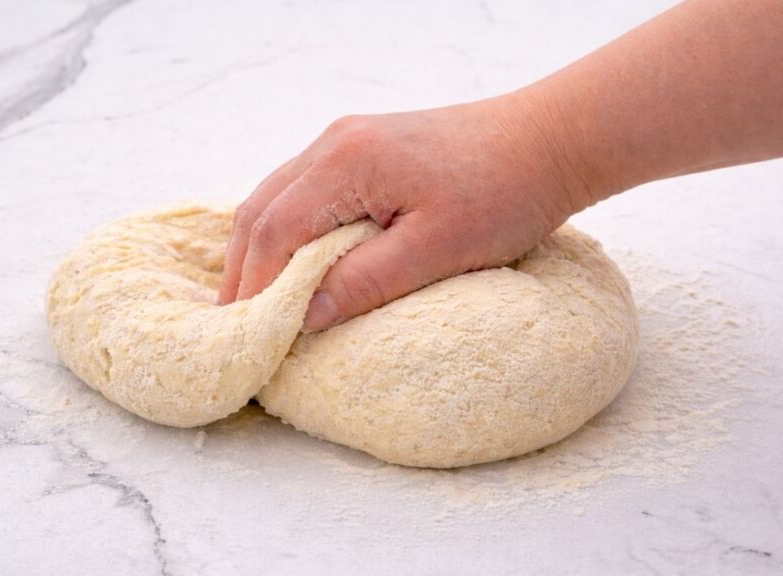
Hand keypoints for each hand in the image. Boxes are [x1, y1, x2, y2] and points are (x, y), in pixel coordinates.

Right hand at [218, 91, 592, 331]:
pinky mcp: (364, 145)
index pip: (273, 232)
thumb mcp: (437, 249)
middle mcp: (335, 143)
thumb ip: (364, 281)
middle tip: (234, 325)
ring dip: (260, 248)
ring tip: (255, 299)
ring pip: (277, 196)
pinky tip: (292, 258)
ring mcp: (347, 138)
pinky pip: (303, 187)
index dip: (253, 287)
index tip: (244, 336)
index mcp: (346, 163)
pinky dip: (286, 227)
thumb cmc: (504, 192)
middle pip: (262, 210)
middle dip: (242, 270)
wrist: (548, 140)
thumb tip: (302, 317)